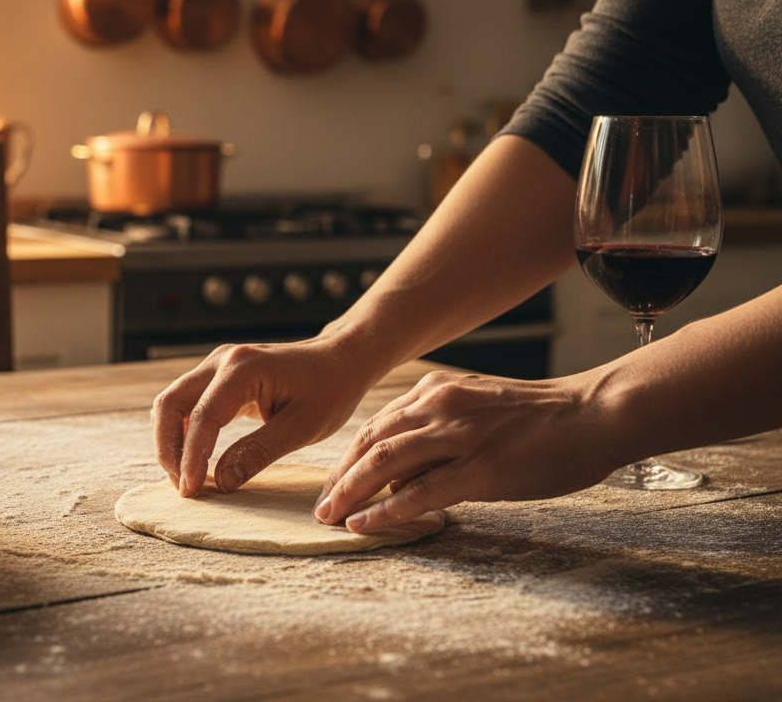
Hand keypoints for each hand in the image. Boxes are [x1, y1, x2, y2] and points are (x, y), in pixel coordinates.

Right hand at [152, 332, 381, 497]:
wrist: (340, 360)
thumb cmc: (329, 390)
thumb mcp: (302, 427)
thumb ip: (258, 452)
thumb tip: (221, 482)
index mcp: (242, 368)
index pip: (203, 417)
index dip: (192, 457)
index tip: (191, 491)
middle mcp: (221, 360)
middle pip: (170, 404)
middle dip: (168, 449)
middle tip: (183, 487)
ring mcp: (216, 365)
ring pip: (172, 403)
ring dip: (171, 441)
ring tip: (186, 477)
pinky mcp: (218, 376)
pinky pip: (187, 404)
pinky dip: (184, 433)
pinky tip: (195, 460)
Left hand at [313, 370, 625, 531]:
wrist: (595, 414)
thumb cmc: (542, 419)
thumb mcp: (478, 408)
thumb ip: (438, 430)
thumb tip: (402, 471)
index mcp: (438, 392)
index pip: (377, 426)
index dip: (349, 457)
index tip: (333, 482)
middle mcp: (440, 407)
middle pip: (371, 443)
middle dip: (339, 477)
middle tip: (321, 506)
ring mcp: (460, 436)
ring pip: (385, 464)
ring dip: (351, 493)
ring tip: (331, 517)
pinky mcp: (481, 467)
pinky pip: (420, 492)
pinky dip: (385, 510)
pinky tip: (365, 524)